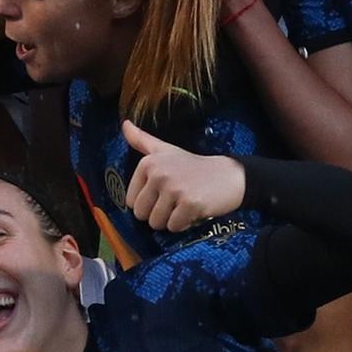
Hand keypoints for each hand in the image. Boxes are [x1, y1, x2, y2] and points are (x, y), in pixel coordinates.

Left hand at [118, 119, 248, 229]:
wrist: (228, 175)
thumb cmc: (192, 166)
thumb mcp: (165, 150)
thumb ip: (141, 140)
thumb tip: (124, 124)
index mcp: (148, 163)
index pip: (131, 201)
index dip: (148, 202)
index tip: (164, 192)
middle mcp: (159, 174)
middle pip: (142, 214)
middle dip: (158, 214)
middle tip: (175, 201)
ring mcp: (175, 189)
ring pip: (157, 223)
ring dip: (171, 220)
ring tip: (184, 205)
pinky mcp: (190, 204)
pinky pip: (174, 227)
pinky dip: (184, 224)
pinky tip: (193, 210)